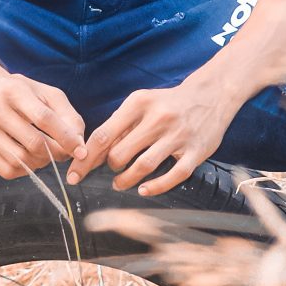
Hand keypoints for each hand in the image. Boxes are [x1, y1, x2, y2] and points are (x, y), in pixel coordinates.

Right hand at [0, 63, 84, 179]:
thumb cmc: (16, 92)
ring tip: (44, 155)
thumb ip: (66, 115)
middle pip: (33, 142)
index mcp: (13, 90)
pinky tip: (27, 160)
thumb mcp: (43, 92)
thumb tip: (79, 144)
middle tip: (63, 153)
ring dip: (40, 163)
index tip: (80, 151)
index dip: (66, 137)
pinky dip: (24, 171)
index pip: (44, 118)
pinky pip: (6, 170)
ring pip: (20, 160)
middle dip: (55, 153)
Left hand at [67, 68, 237, 196]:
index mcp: (139, 103)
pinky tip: (144, 190)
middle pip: (121, 153)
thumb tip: (92, 151)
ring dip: (127, 180)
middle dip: (110, 167)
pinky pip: (173, 175)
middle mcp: (158, 118)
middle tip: (111, 170)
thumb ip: (119, 124)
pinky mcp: (195, 152)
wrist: (211, 95)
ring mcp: (178, 136)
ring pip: (143, 166)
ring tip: (121, 183)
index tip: (75, 173)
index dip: (86, 158)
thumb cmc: (167, 103)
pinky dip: (156, 187)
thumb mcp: (142, 103)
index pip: (104, 134)